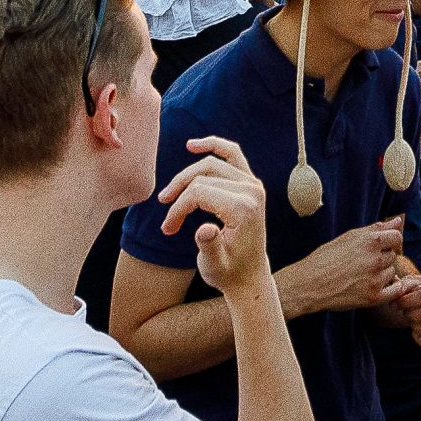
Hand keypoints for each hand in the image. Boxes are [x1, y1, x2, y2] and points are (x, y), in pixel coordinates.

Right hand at [162, 138, 275, 298]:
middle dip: (179, 197)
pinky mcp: (250, 182)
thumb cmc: (229, 272)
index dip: (178, 209)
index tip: (168, 229)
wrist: (249, 276)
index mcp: (245, 208)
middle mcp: (252, 190)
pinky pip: (231, 153)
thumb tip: (205, 231)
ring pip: (210, 164)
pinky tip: (192, 145)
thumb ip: (210, 248)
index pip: (199, 192)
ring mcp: (253, 183)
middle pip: (202, 178)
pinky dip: (213, 145)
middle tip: (167, 223)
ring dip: (185, 177)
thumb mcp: (215, 267)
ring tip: (167, 196)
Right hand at [282, 217, 407, 315]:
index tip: (381, 246)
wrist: (309, 284)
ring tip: (363, 275)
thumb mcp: (349, 237)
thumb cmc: (326, 258)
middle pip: (393, 256)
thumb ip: (376, 228)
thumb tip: (398, 221)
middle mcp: (375, 260)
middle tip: (364, 262)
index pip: (397, 237)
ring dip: (382, 273)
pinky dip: (391, 288)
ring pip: (391, 272)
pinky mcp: (373, 297)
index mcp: (370, 241)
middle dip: (383, 257)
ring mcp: (375, 280)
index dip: (389, 241)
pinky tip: (377, 285)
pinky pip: (395, 291)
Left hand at [379, 270, 420, 349]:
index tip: (397, 303)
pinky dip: (418, 338)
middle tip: (407, 311)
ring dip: (414, 327)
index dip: (406, 302)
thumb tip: (395, 302)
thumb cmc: (418, 292)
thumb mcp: (410, 283)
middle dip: (410, 315)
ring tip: (414, 319)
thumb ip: (402, 288)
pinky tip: (419, 329)